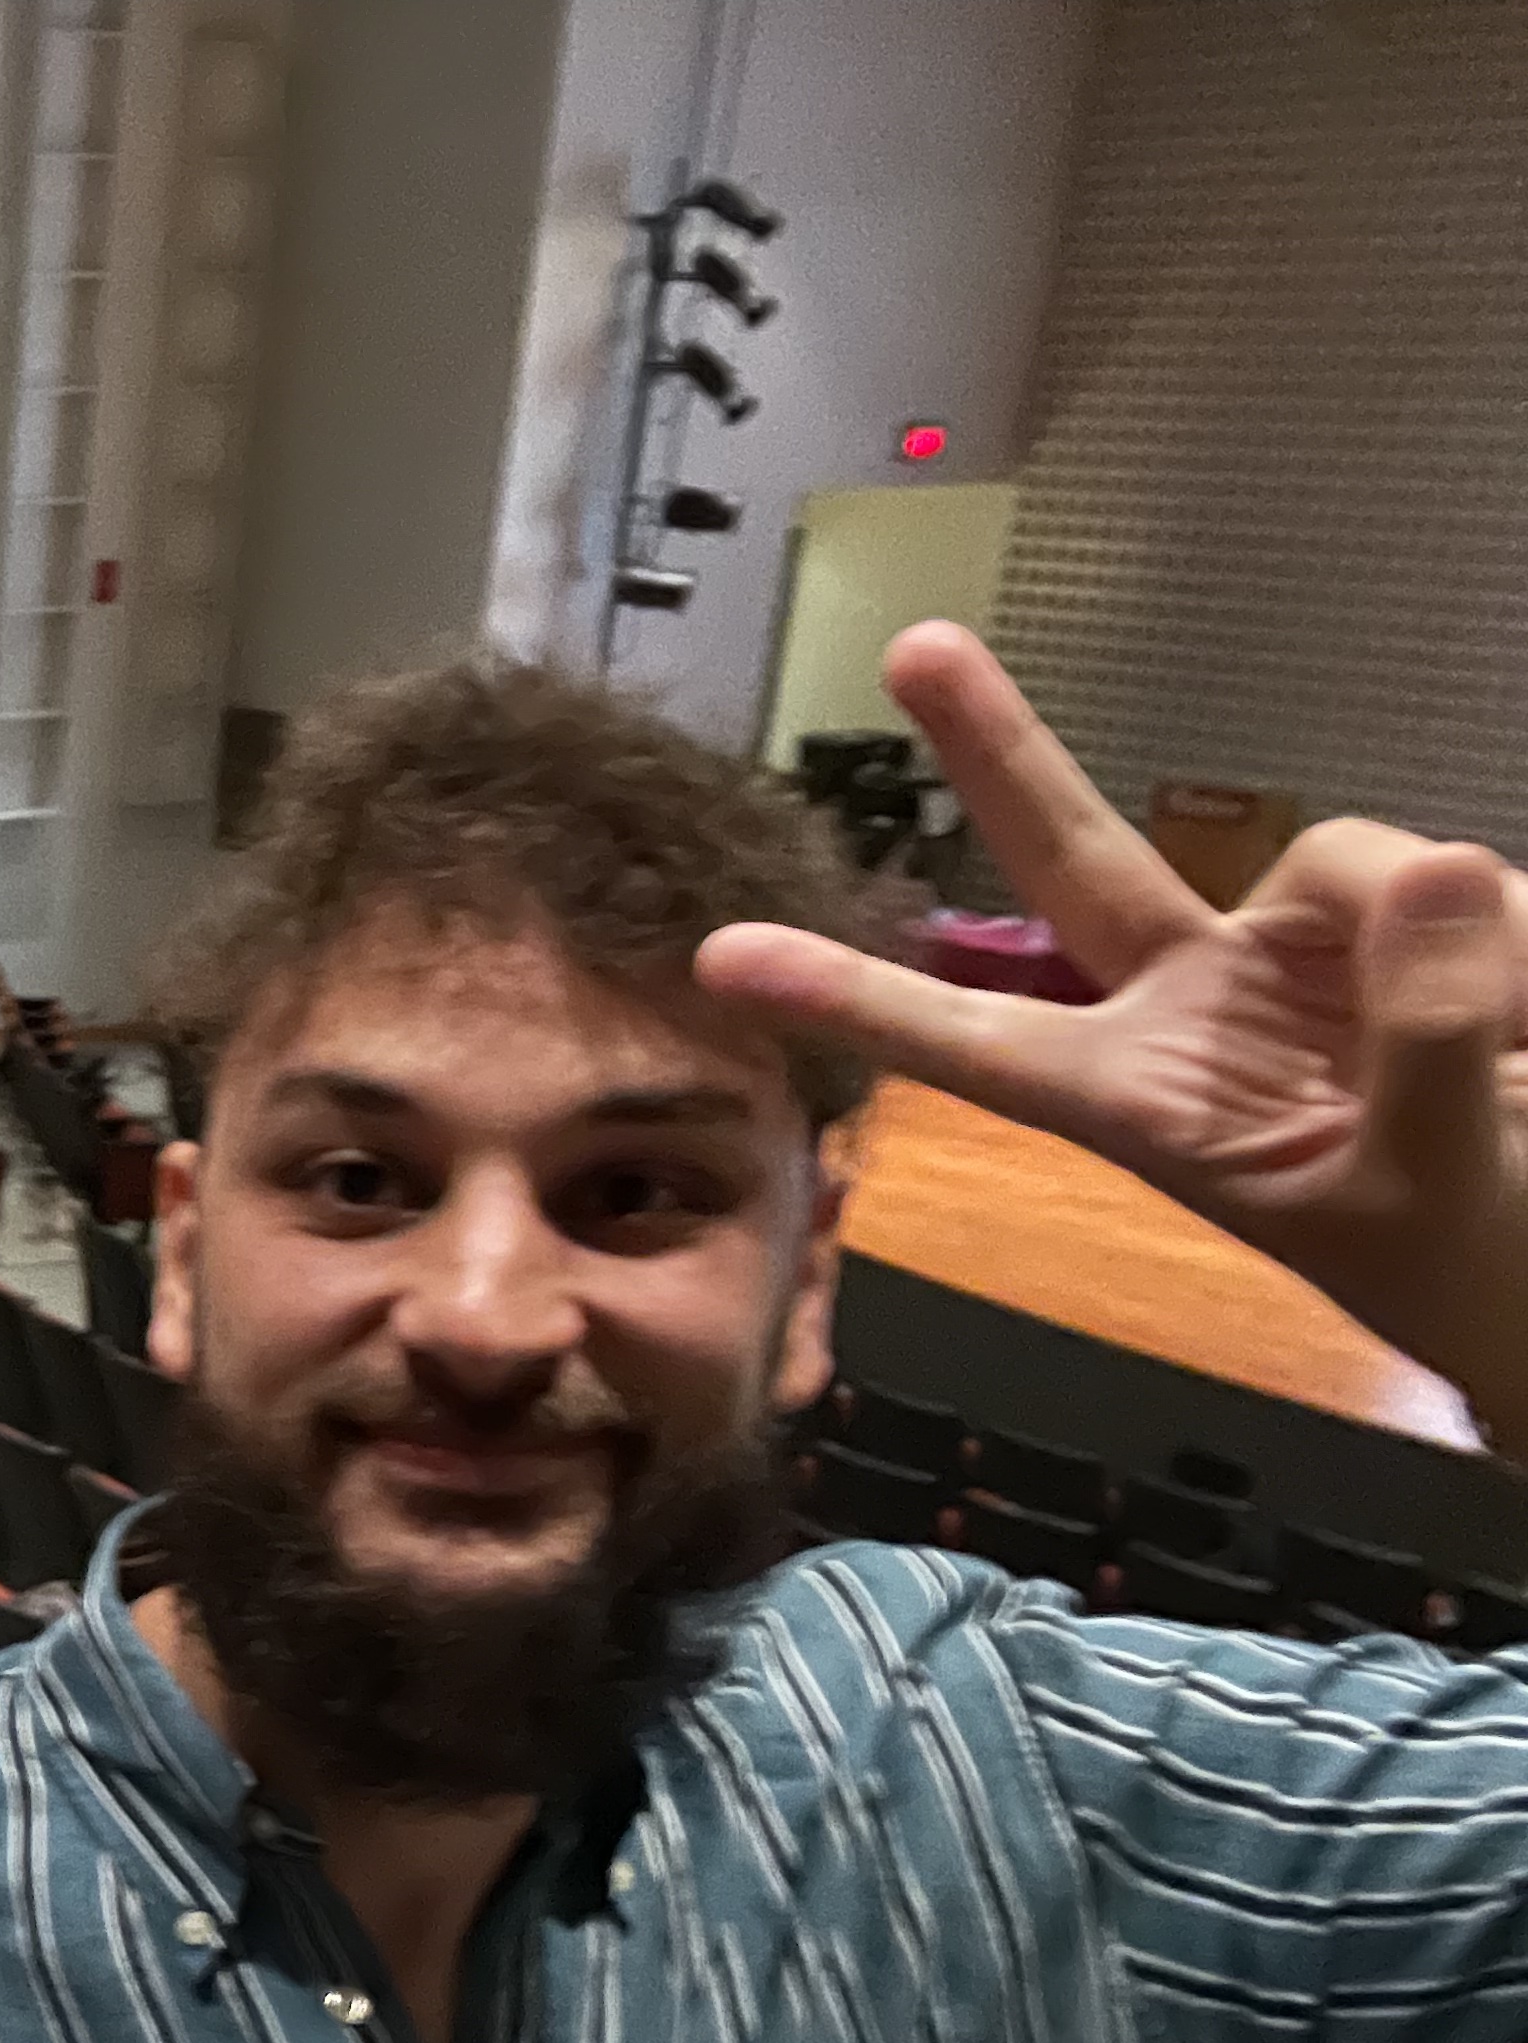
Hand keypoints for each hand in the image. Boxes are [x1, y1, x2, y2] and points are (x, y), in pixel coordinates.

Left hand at [700, 621, 1527, 1432]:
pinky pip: (1458, 874)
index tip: (723, 958)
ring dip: (1456, 938)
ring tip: (1521, 1054)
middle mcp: (1195, 1005)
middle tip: (913, 645)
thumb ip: (1427, 1045)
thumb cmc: (1483, 1268)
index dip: (857, 1000)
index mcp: (1146, 1101)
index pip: (978, 1042)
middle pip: (1075, 859)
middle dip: (1001, 749)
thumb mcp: (1438, 1190)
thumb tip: (1431, 872)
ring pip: (1353, 859)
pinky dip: (1518, 934)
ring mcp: (1298, 952)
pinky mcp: (1407, 913)